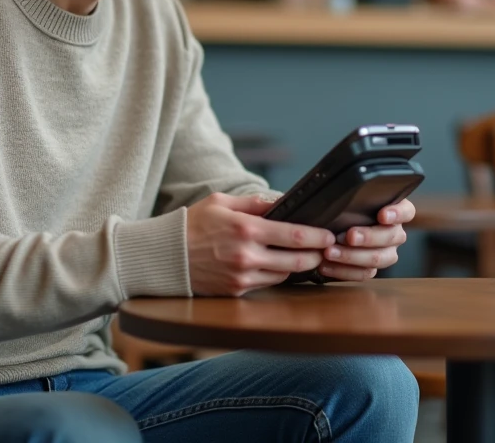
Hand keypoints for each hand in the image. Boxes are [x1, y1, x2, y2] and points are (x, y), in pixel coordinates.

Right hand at [186, 193, 335, 296]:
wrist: (164, 256)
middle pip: (296, 261)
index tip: (330, 235)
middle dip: (316, 256)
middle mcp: (247, 256)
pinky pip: (266, 284)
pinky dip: (276, 276)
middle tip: (325, 250)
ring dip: (297, 267)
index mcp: (246, 229)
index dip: (318, 237)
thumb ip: (254, 204)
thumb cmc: (193, 224)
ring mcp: (241, 277)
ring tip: (305, 257)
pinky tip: (279, 266)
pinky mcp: (236, 291)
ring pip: (284, 275)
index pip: (295, 236)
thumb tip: (282, 202)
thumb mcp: (221, 202)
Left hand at [318, 199, 414, 281]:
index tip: (382, 215)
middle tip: (349, 235)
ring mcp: (386, 253)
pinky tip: (326, 265)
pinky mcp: (371, 268)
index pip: (406, 211)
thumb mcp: (350, 199)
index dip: (396, 214)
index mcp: (395, 211)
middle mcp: (395, 233)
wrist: (330, 230)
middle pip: (391, 237)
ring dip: (353, 256)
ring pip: (379, 258)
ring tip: (330, 252)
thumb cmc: (343, 208)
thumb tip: (343, 191)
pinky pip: (364, 274)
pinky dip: (343, 271)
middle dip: (369, 237)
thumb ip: (355, 198)